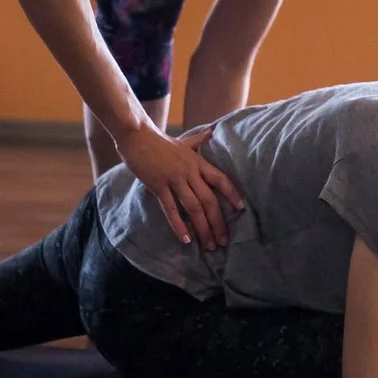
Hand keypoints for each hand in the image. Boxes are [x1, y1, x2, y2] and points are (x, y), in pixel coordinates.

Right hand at [120, 125, 242, 248]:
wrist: (136, 135)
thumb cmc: (158, 140)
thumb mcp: (183, 141)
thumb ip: (198, 141)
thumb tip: (210, 132)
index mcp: (197, 162)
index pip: (220, 179)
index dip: (232, 193)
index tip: (241, 209)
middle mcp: (189, 171)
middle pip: (209, 200)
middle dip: (218, 222)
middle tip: (224, 241)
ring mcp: (174, 178)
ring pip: (194, 207)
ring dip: (203, 228)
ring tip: (210, 245)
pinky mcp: (158, 185)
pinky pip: (171, 208)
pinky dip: (179, 225)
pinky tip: (185, 239)